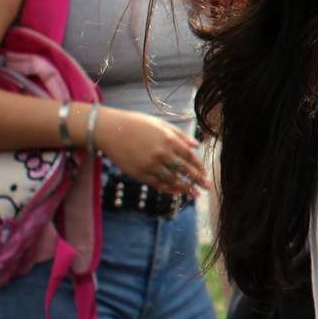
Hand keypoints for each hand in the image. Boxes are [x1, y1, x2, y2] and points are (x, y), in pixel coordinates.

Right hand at [95, 109, 210, 194]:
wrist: (111, 130)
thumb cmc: (137, 124)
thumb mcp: (161, 125)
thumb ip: (180, 136)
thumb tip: (196, 146)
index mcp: (169, 140)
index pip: (190, 157)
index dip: (199, 167)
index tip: (206, 174)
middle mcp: (162, 154)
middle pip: (184, 170)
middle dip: (197, 180)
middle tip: (206, 188)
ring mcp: (150, 165)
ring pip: (172, 180)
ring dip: (185, 188)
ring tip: (194, 194)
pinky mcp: (139, 173)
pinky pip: (157, 184)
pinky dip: (168, 189)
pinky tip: (176, 192)